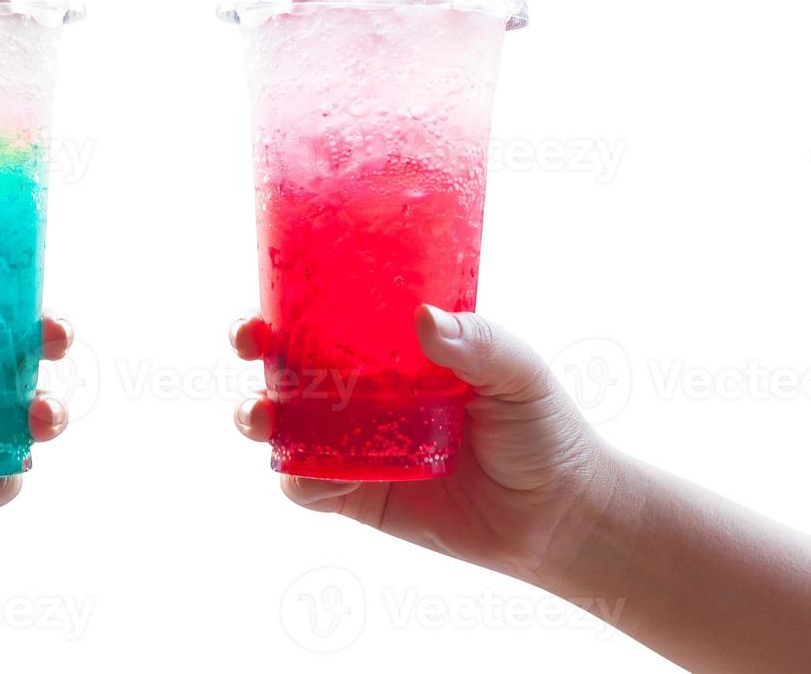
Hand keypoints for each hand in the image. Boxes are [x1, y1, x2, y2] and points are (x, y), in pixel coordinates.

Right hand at [231, 307, 615, 583]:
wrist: (560, 517)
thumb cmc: (544, 429)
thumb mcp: (519, 372)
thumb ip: (478, 342)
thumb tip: (423, 318)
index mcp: (393, 347)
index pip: (328, 311)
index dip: (285, 299)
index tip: (269, 294)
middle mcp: (364, 389)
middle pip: (286, 360)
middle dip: (253, 346)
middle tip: (250, 343)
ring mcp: (356, 443)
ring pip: (282, 423)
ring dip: (257, 415)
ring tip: (263, 418)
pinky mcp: (359, 495)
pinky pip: (309, 487)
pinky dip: (298, 480)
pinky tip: (313, 476)